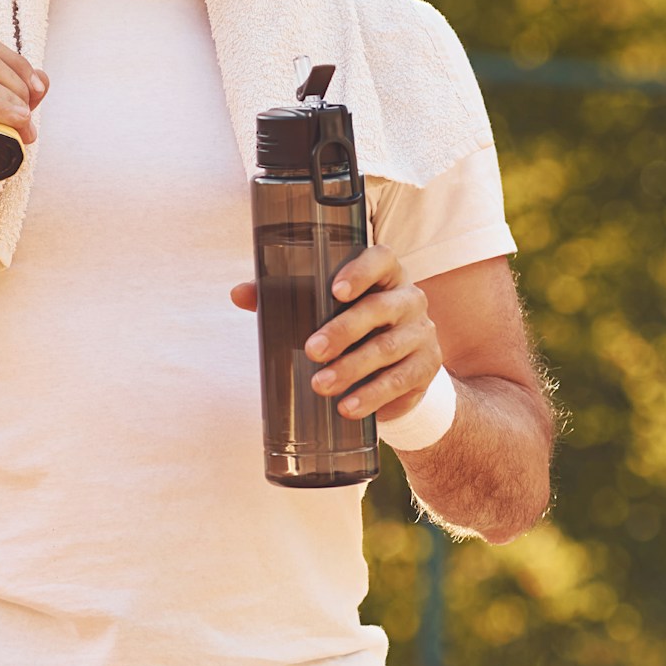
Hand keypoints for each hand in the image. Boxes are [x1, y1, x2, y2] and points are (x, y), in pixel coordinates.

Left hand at [228, 243, 443, 421]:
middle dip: (343, 331)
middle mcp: (409, 298)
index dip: (361, 271)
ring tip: (320, 385)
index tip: (335, 290)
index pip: (381, 258)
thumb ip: (284, 296)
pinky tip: (348, 407)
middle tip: (311, 351)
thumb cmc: (353, 327)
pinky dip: (372, 395)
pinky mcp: (426, 366)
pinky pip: (401, 380)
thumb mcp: (324, 309)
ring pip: (389, 347)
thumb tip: (239, 293)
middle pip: (380, 309)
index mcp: (385, 274)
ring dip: (352, 368)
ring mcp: (421, 332)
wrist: (398, 370)